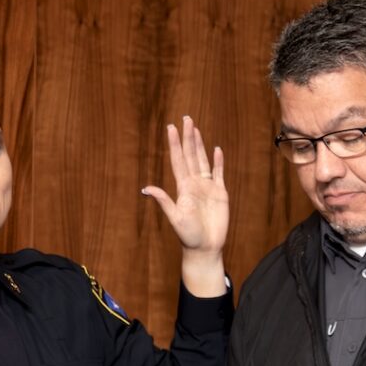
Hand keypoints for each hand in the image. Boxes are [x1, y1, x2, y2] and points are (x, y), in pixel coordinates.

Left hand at [143, 116, 227, 296]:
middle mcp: (194, 184)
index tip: (171, 128)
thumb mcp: (175, 217)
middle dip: (187, 137)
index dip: (175, 144)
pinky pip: (218, 174)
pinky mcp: (220, 194)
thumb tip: (146, 189)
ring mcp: (207, 187)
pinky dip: (218, 162)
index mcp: (183, 188)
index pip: (178, 160)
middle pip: (190, 155)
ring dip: (199, 145)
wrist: (205, 247)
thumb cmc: (188, 235)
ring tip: (195, 129)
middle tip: (185, 118)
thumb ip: (163, 201)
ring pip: (202, 161)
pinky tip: (216, 149)